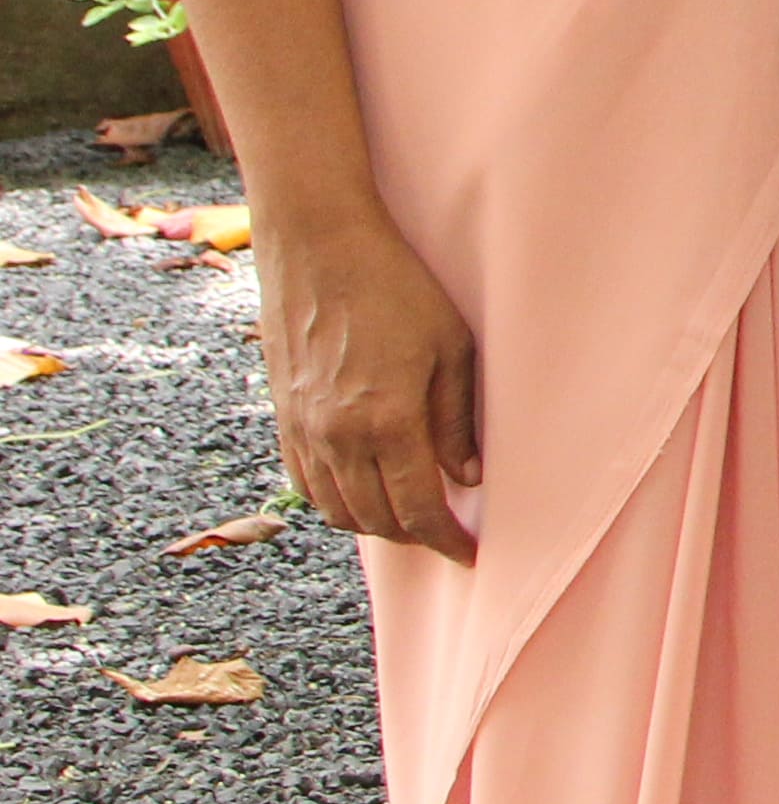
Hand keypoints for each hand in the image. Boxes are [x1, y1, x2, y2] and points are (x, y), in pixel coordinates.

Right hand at [256, 202, 480, 562]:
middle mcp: (336, 437)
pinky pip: (305, 484)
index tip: (470, 554)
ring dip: (374, 525)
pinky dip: (335, 502)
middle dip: (414, 537)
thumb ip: (457, 420)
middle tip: (446, 537)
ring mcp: (303, 430)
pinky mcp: (283, 418)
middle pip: (375, 519)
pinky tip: (361, 493)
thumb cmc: (396, 288)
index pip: (417, 509)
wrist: (319, 249)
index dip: (445, 540)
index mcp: (385, 421)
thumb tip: (467, 478)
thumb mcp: (451, 347)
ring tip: (410, 518)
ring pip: (335, 509)